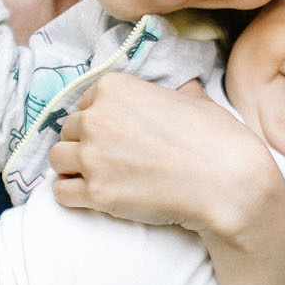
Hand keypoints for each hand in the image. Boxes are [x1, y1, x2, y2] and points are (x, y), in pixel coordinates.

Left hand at [49, 73, 278, 237]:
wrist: (227, 183)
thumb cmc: (217, 139)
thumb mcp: (195, 99)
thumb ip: (174, 91)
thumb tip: (181, 89)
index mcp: (114, 88)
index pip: (84, 103)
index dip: (99, 121)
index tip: (117, 135)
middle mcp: (96, 117)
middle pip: (68, 131)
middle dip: (85, 144)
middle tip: (111, 159)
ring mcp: (93, 156)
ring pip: (57, 160)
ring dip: (73, 169)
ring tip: (97, 177)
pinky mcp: (96, 193)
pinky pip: (61, 193)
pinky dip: (72, 195)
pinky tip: (90, 196)